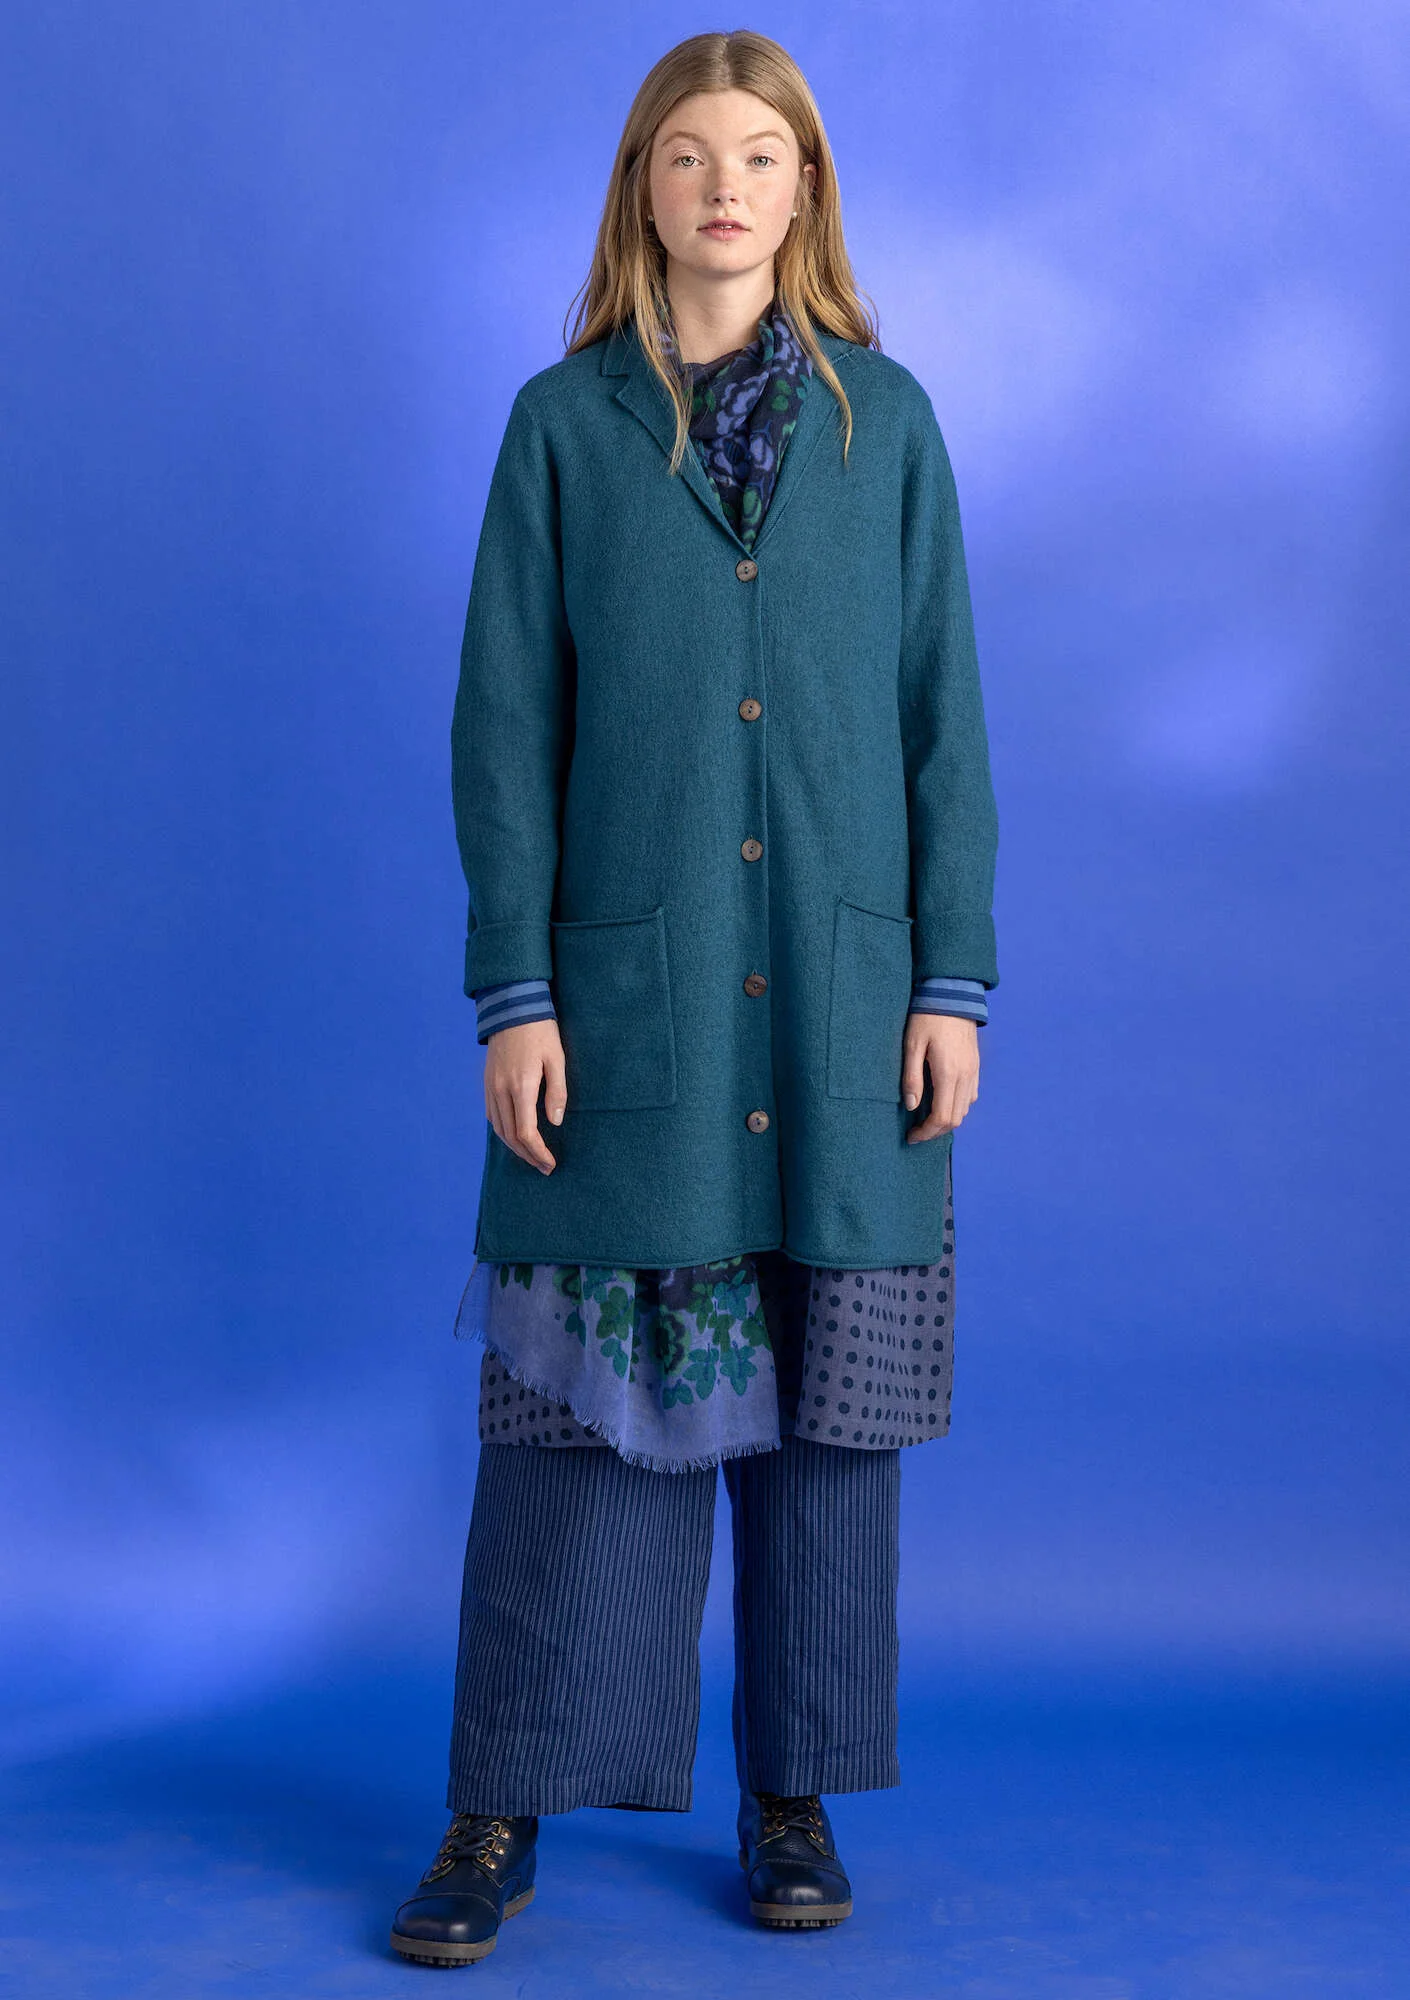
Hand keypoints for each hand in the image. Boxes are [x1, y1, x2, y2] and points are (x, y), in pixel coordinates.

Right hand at [484, 1019, 566, 1173]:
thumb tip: (555, 1122)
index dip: (538, 1152)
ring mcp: (491, 1087)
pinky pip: (492, 1115)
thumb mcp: (557, 1059)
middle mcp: (501, 1090)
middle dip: (528, 1156)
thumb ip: (557, 1092)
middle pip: (510, 1136)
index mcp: (521, 1086)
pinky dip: (503, 1131)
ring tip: (532, 1157)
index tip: (551, 1163)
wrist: (512, 1008)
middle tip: (544, 1167)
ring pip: (498, 1128)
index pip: (526, 1132)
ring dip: (515, 1147)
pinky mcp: (487, 1083)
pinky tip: (515, 1136)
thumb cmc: (541, 1032)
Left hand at [902, 1012, 978, 1142]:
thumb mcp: (912, 1045)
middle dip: (936, 1131)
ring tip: (927, 1120)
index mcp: (948, 1074)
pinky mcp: (975, 1066)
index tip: (911, 1137)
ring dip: (947, 1120)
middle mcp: (965, 1077)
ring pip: (965, 1110)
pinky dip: (957, 1107)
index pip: (942, 1117)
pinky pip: (970, 1096)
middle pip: (955, 1119)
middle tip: (916, 1133)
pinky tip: (942, 1102)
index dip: (927, 1132)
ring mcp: (973, 1072)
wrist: (952, 995)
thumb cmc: (927, 1018)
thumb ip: (911, 1078)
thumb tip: (911, 1106)